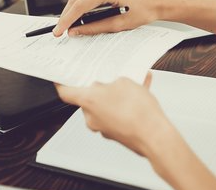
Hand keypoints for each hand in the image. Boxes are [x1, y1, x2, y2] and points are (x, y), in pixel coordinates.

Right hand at [52, 0, 168, 36]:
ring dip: (71, 8)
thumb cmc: (145, 12)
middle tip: (61, 30)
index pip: (80, 5)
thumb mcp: (120, 24)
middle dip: (66, 14)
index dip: (67, 19)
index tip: (59, 30)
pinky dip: (79, 2)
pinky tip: (78, 14)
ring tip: (69, 23)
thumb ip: (95, 28)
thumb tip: (77, 31)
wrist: (156, 2)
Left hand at [55, 73, 174, 157]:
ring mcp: (103, 128)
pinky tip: (140, 95)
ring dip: (116, 96)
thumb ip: (113, 82)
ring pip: (106, 107)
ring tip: (133, 86)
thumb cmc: (138, 112)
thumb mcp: (125, 82)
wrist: (155, 136)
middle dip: (101, 88)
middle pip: (89, 99)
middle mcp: (91, 117)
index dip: (61, 84)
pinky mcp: (116, 134)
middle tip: (111, 79)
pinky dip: (126, 106)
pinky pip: (118, 115)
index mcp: (88, 101)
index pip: (66, 92)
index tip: (60, 78)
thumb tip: (113, 86)